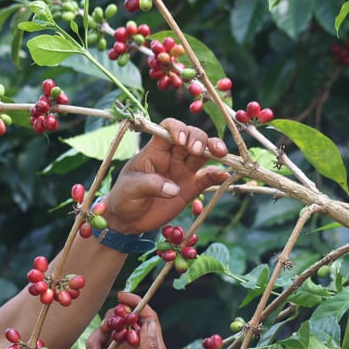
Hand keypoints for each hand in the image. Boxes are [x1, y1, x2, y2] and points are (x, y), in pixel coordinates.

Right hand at [83, 293, 165, 348]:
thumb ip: (148, 346)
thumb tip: (148, 321)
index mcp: (151, 346)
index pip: (147, 316)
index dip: (136, 302)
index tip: (122, 296)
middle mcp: (136, 346)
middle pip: (121, 320)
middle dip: (109, 324)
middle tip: (104, 332)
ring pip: (105, 333)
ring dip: (95, 343)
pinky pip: (94, 348)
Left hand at [102, 118, 228, 233]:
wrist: (128, 219)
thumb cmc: (125, 196)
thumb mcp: (130, 188)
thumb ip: (150, 184)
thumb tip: (174, 188)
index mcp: (155, 149)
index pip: (168, 128)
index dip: (177, 129)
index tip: (180, 141)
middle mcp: (172, 155)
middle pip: (191, 136)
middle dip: (198, 139)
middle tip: (197, 150)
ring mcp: (184, 170)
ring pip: (203, 153)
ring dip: (213, 150)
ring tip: (220, 154)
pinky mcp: (191, 187)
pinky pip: (207, 178)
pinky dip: (217, 175)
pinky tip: (224, 175)